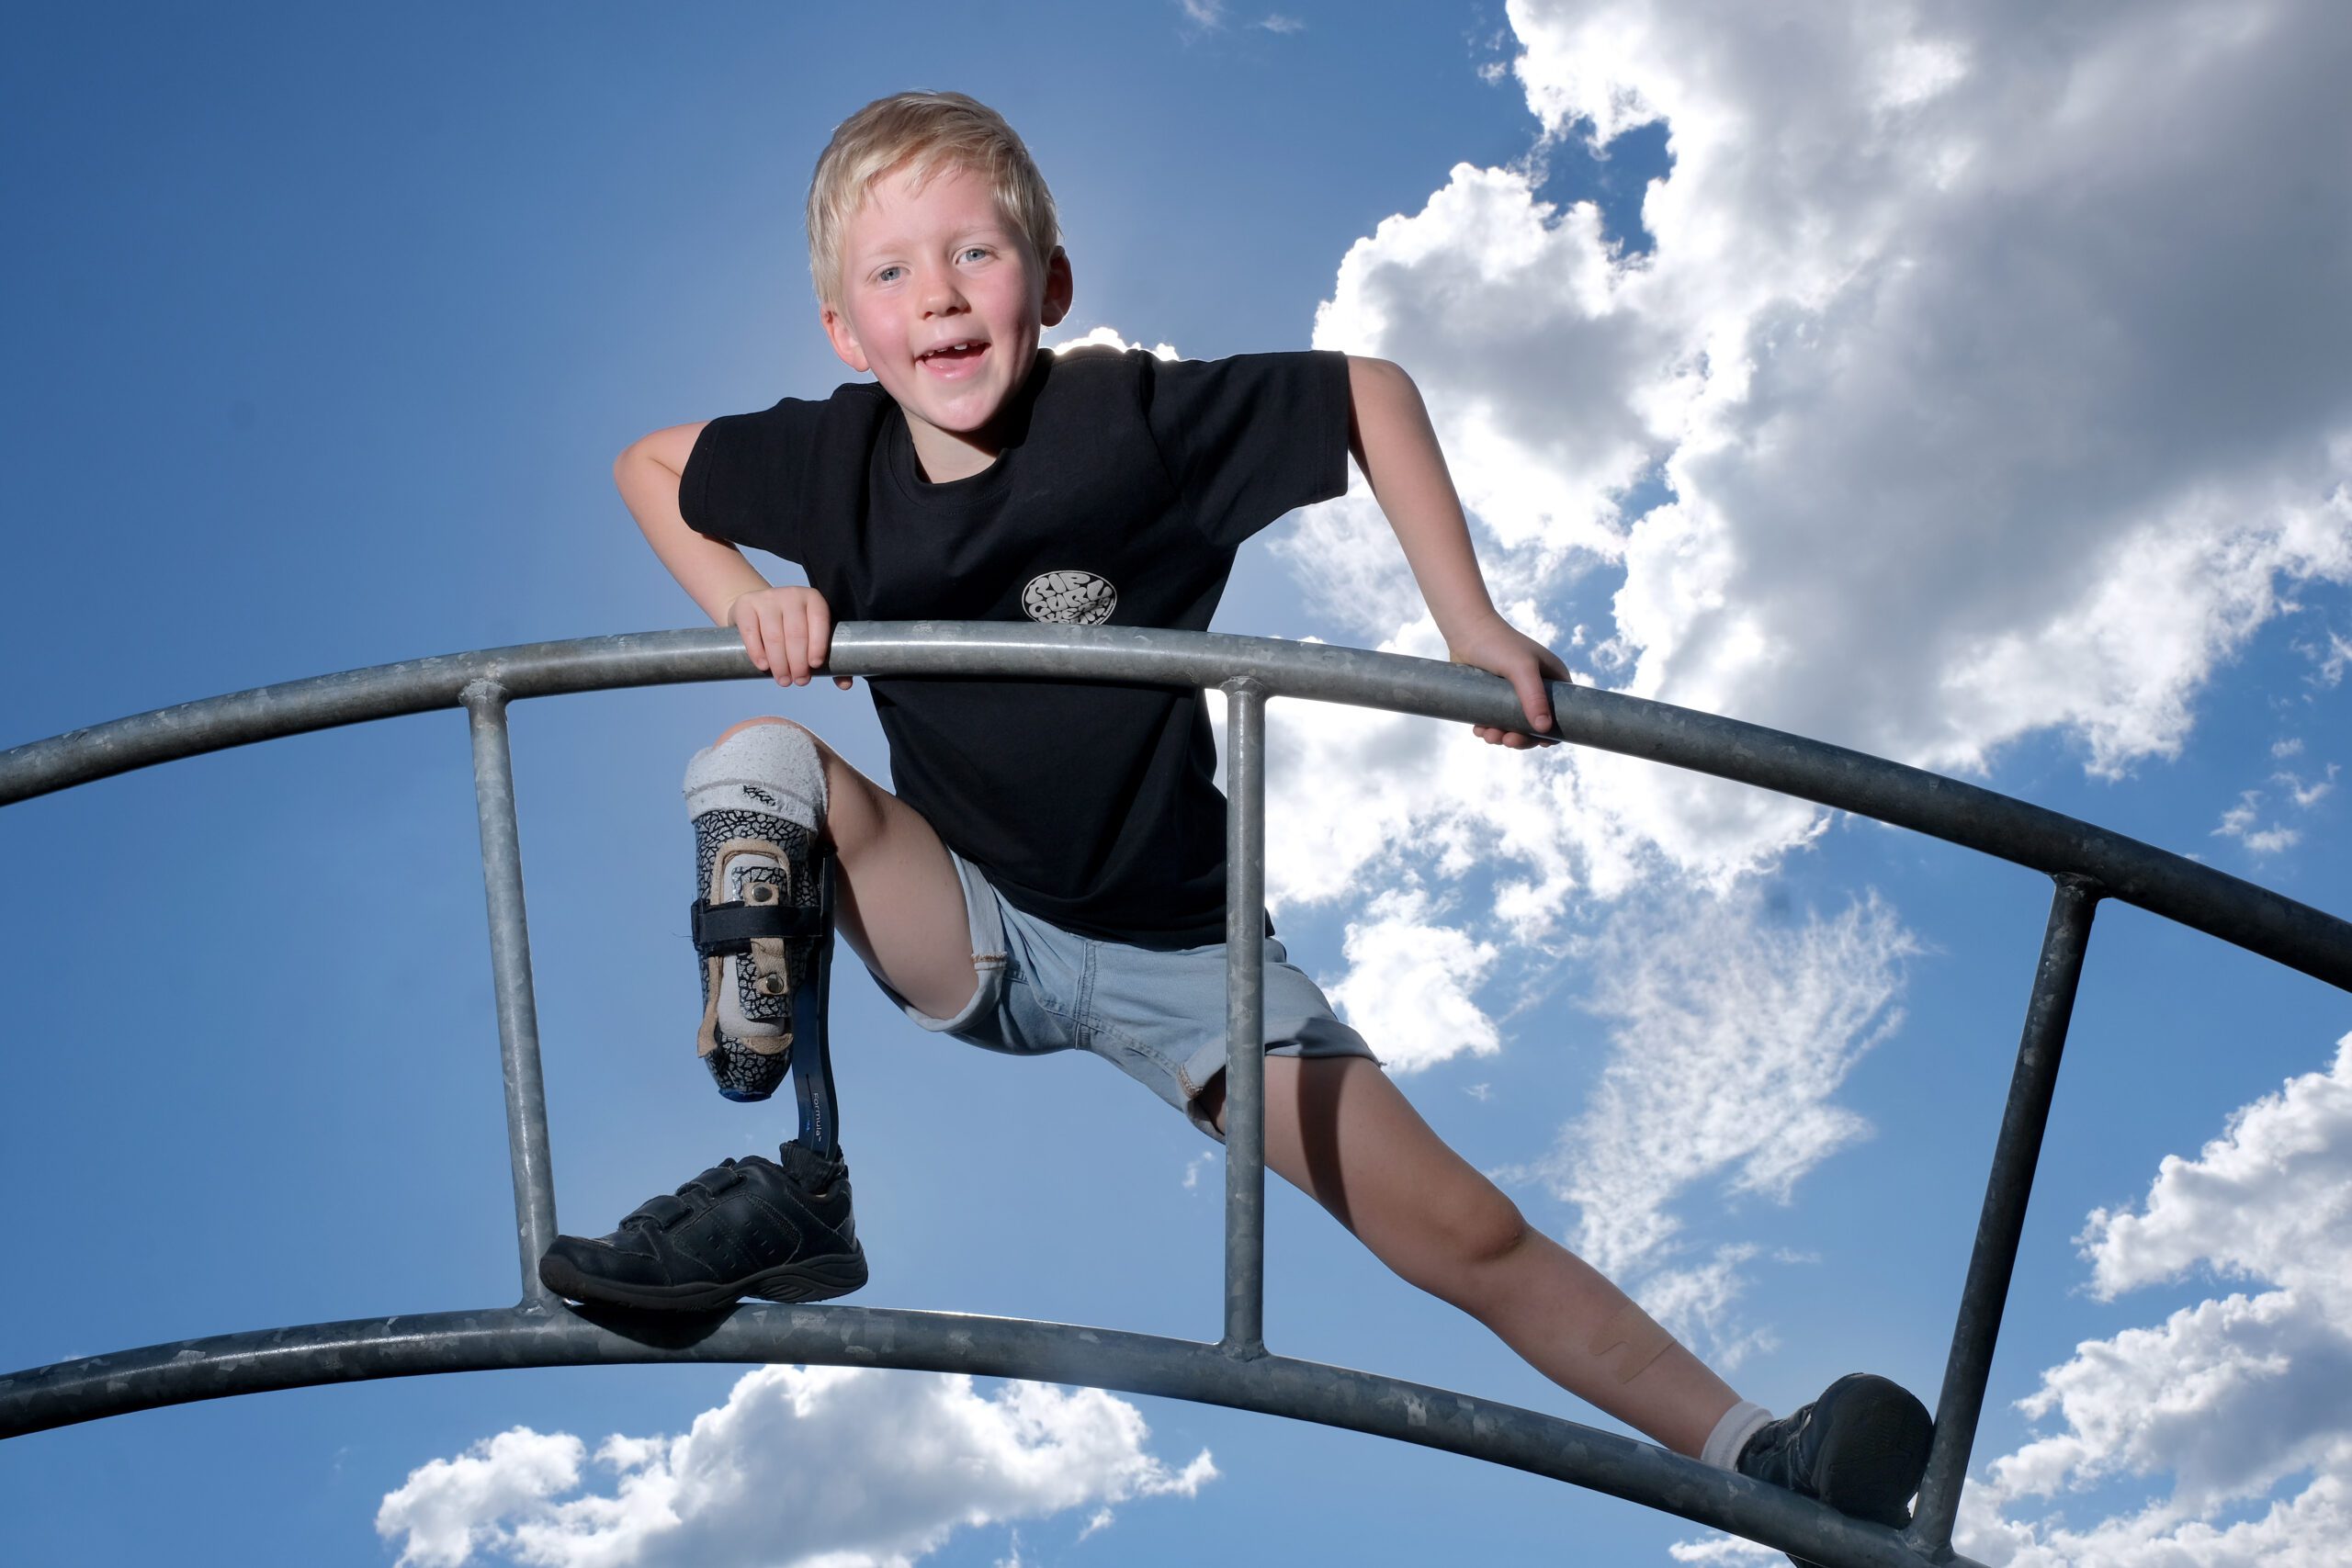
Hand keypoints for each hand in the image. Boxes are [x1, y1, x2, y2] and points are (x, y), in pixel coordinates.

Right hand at [728, 586, 852, 689]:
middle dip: (798, 662)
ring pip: (774, 636)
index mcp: (813, 599)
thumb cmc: (791, 628)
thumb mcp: (811, 635)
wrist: (757, 609)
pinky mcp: (746, 605)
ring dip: (780, 663)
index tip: (815, 667)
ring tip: (783, 680)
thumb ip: (830, 658)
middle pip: (796, 633)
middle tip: (799, 681)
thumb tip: (846, 684)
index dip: (818, 646)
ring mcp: (767, 598)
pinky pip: (751, 632)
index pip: (819, 621)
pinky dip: (758, 653)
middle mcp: (791, 594)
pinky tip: (764, 666)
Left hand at [1447, 615, 1571, 748]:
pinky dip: (1489, 729)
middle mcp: (1537, 687)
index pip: (1562, 714)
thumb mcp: (1521, 668)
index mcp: (1553, 679)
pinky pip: (1496, 720)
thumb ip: (1533, 697)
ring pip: (1513, 726)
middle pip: (1536, 725)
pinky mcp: (1494, 697)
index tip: (1537, 742)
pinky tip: (1479, 729)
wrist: (1466, 630)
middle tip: (1506, 740)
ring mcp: (1514, 693)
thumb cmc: (1498, 643)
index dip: (1552, 732)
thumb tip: (1544, 729)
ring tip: (1487, 734)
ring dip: (1502, 736)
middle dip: (1521, 737)